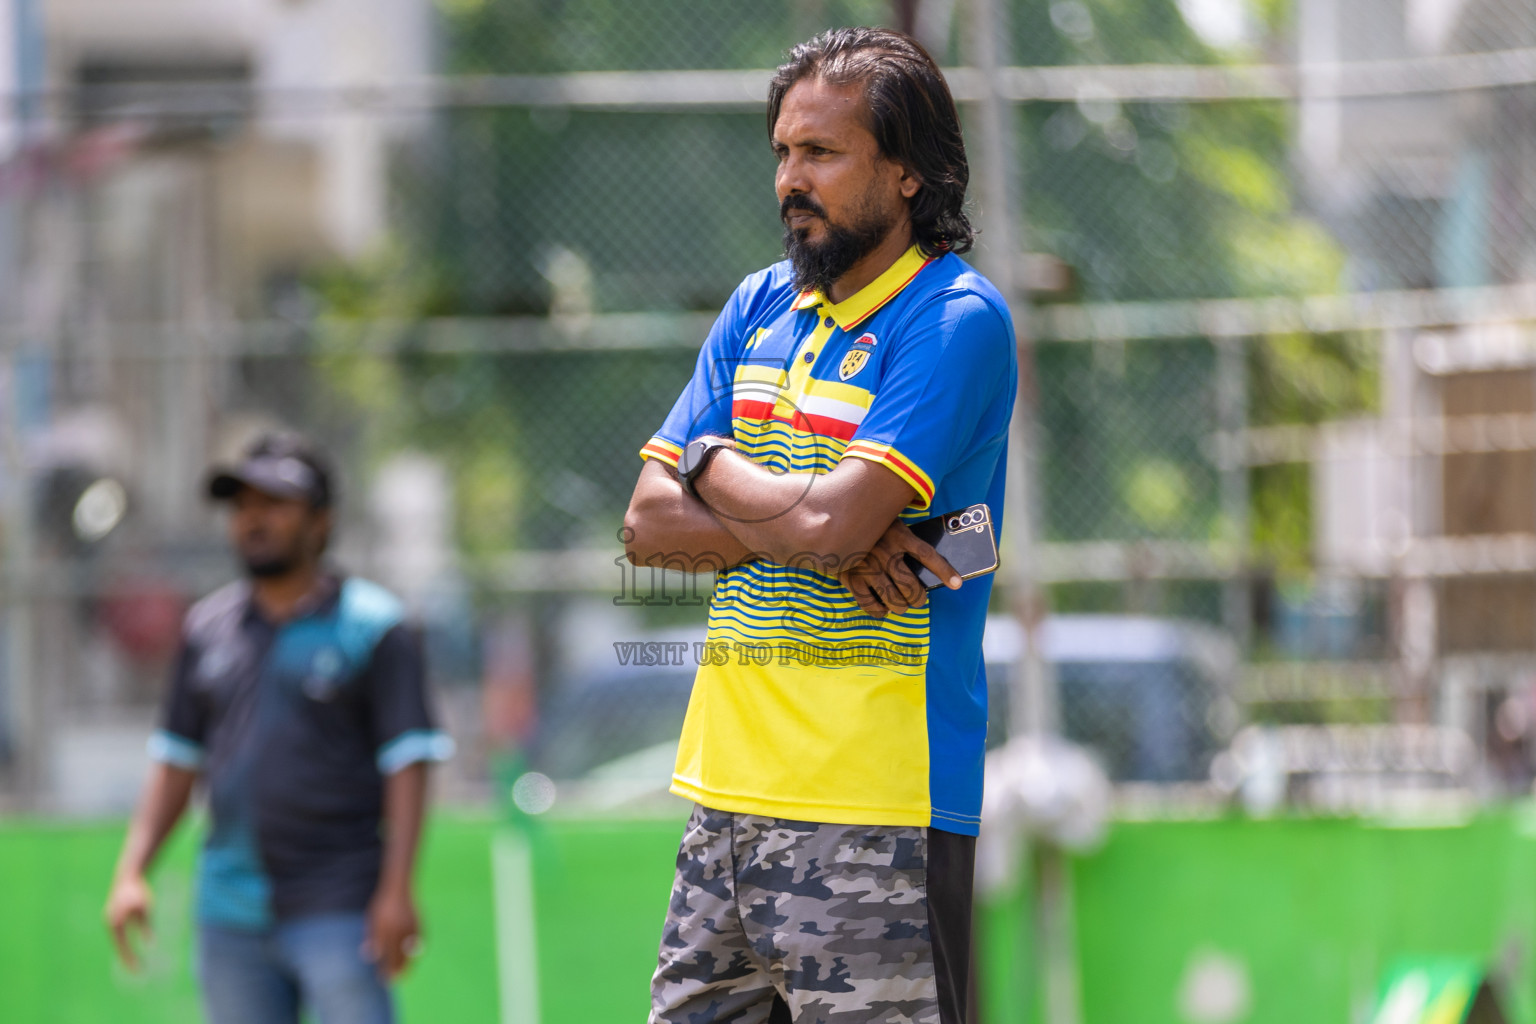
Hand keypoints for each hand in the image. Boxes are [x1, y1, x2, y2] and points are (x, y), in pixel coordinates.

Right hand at [104, 874, 152, 970]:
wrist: (128, 875)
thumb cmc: (138, 891)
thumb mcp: (145, 908)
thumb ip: (146, 926)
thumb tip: (150, 944)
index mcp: (115, 923)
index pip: (123, 946)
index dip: (130, 959)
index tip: (138, 970)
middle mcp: (110, 923)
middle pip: (119, 946)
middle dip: (127, 959)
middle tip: (136, 971)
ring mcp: (112, 920)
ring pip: (119, 941)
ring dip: (126, 952)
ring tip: (134, 964)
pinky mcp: (115, 917)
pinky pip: (121, 935)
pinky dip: (126, 943)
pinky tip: (132, 950)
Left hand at [364, 886, 420, 980]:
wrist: (398, 887)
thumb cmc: (382, 906)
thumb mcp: (372, 920)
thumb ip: (372, 938)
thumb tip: (369, 957)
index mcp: (384, 927)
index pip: (384, 953)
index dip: (384, 967)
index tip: (383, 978)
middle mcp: (398, 928)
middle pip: (397, 954)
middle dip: (395, 969)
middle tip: (393, 981)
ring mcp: (410, 926)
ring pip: (409, 950)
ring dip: (407, 963)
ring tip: (403, 974)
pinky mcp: (418, 923)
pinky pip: (417, 941)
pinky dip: (414, 951)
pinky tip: (411, 957)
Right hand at [839, 520, 960, 617]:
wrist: (833, 519)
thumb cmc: (868, 523)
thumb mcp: (889, 521)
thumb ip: (904, 537)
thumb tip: (922, 562)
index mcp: (898, 535)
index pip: (928, 555)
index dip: (944, 571)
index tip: (957, 584)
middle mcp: (885, 552)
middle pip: (911, 586)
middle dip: (918, 598)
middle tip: (918, 599)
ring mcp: (867, 566)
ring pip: (893, 599)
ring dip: (901, 606)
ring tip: (901, 605)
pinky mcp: (850, 576)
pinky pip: (869, 603)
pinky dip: (878, 611)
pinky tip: (882, 610)